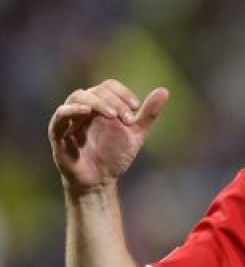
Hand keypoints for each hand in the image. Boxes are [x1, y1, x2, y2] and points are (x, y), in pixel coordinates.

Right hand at [48, 80, 169, 194]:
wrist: (101, 180)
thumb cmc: (115, 155)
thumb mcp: (136, 133)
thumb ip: (148, 114)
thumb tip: (164, 90)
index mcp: (101, 106)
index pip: (108, 86)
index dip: (122, 92)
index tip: (136, 106)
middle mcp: (84, 109)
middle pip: (95, 90)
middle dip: (114, 100)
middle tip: (128, 118)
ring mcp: (70, 119)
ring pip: (78, 97)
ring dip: (97, 102)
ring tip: (112, 114)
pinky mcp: (58, 133)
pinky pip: (60, 116)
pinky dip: (72, 110)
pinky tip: (87, 111)